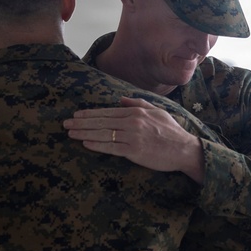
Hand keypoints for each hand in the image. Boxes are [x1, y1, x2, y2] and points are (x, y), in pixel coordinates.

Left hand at [63, 97, 204, 183]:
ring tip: (70, 133)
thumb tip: (120, 99)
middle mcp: (132, 122)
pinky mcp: (134, 151)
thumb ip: (138, 103)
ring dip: (84, 133)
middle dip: (81, 123)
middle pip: (101, 122)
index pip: (108, 112)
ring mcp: (132, 137)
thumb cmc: (171, 132)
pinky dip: (97, 145)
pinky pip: (111, 147)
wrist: (184, 149)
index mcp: (136, 112)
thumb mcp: (157, 111)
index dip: (90, 114)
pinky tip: (85, 143)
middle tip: (66, 124)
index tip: (76, 116)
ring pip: (103, 134)